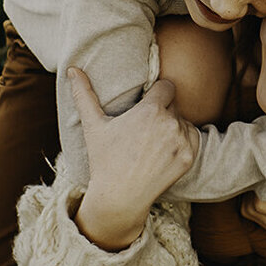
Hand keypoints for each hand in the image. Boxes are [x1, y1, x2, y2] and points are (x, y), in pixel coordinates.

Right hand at [71, 69, 196, 251]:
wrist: (120, 196)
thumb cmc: (104, 160)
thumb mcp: (93, 126)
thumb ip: (84, 94)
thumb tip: (72, 68)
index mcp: (150, 110)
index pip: (167, 86)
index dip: (157, 94)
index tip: (146, 106)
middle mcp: (170, 122)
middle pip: (174, 105)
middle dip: (162, 113)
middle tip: (144, 131)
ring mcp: (182, 141)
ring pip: (183, 122)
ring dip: (173, 128)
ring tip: (152, 144)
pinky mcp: (189, 157)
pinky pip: (193, 138)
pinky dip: (182, 143)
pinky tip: (163, 153)